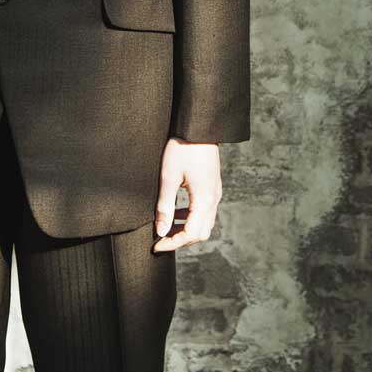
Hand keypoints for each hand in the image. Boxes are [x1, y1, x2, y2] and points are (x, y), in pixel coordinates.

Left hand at [152, 137, 220, 251]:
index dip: (173, 243)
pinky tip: (176, 210)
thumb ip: (165, 206)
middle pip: (201, 232)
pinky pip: (205, 210)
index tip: (156, 246)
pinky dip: (191, 217)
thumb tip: (161, 231)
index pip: (191, 234)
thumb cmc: (182, 148)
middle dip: (181, 240)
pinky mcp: (213, 185)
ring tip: (166, 226)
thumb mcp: (169, 177)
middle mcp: (214, 199)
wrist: (198, 126)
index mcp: (204, 199)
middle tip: (161, 240)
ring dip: (186, 229)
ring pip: (204, 222)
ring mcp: (215, 192)